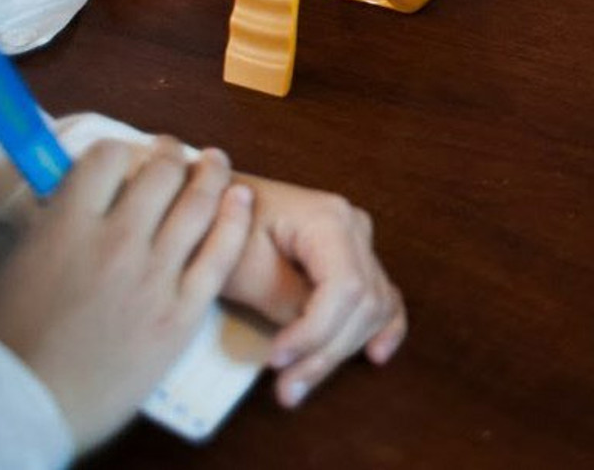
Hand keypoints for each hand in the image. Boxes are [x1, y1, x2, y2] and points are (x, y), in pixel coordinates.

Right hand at [0, 140, 252, 452]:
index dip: (121, 151)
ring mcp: (154, 276)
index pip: (107, 158)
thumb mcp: (18, 262)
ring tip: (216, 162)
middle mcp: (117, 241)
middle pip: (162, 173)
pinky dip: (235, 219)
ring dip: (212, 174)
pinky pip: (221, 255)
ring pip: (199, 204)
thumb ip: (56, 222)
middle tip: (175, 155)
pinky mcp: (183, 311)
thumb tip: (78, 193)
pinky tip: (242, 199)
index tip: (128, 157)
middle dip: (171, 155)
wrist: (27, 404)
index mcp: (67, 226)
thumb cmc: (11, 338)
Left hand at [219, 176, 406, 407]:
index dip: (317, 331)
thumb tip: (311, 336)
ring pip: (373, 307)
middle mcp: (354, 227)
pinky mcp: (353, 260)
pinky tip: (377, 354)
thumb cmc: (218, 227)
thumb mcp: (239, 264)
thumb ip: (283, 299)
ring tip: (298, 386)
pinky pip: (381, 297)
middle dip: (326, 351)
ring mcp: (358, 243)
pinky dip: (382, 327)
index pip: (345, 287)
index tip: (276, 361)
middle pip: (363, 302)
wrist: (210, 201)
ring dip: (341, 351)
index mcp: (328, 219)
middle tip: (284, 391)